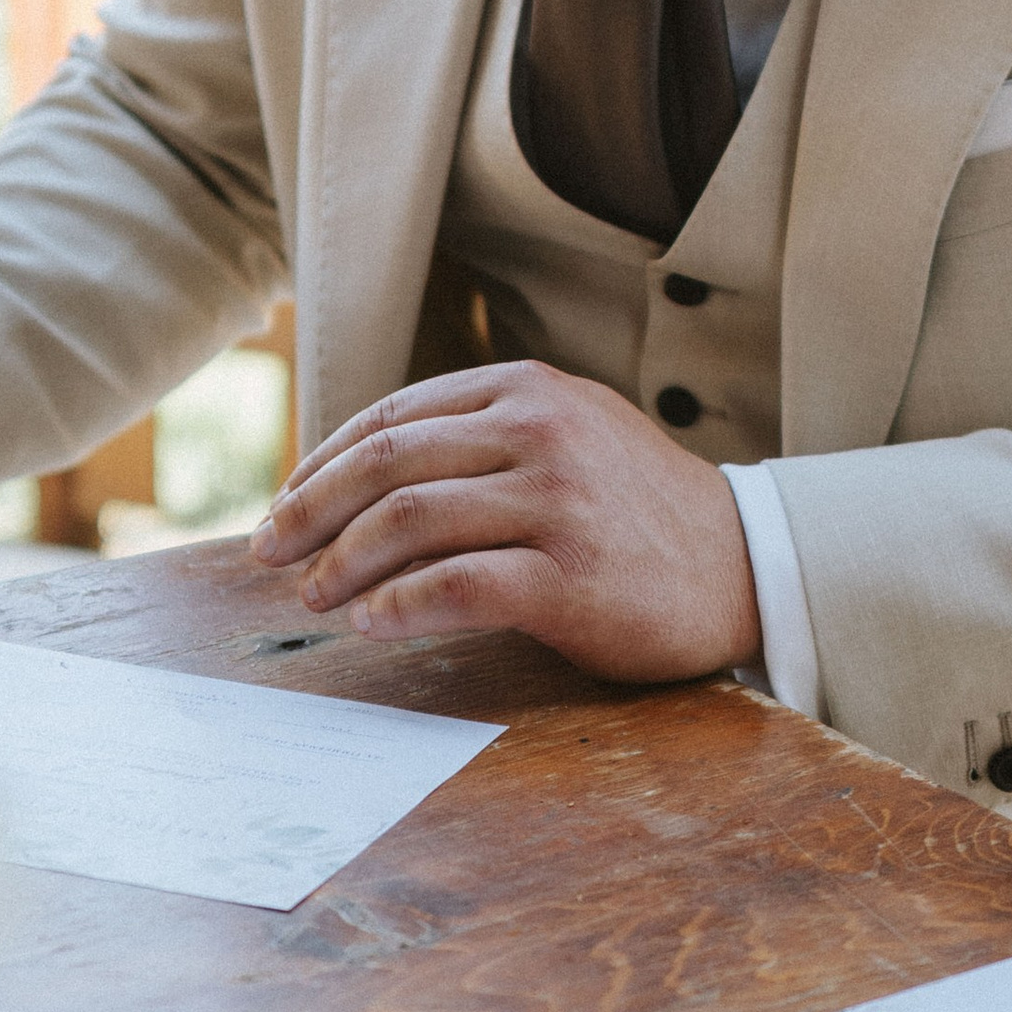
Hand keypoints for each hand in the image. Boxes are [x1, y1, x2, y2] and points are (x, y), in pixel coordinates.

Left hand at [249, 360, 759, 681]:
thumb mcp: (570, 433)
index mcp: (528, 388)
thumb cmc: (637, 510)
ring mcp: (556, 501)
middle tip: (267, 552)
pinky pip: (456, 586)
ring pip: (409, 520)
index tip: (285, 504)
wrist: (744, 565)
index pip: (393, 416)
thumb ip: (485, 434)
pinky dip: (398, 605)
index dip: (323, 463)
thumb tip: (362, 471)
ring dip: (341, 562)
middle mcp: (539, 431)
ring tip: (313, 594)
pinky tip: (371, 623)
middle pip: (386, 462)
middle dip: (310, 511)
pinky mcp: (569, 576)